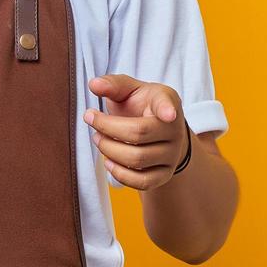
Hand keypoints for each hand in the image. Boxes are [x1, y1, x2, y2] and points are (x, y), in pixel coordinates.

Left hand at [84, 73, 187, 189]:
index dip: (167, 110)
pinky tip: (108, 161)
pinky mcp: (164, 174)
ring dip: (109, 150)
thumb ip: (113, 84)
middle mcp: (174, 129)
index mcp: (166, 101)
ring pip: (137, 159)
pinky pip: (142, 182)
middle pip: (138, 134)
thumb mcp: (129, 89)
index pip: (166, 105)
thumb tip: (94, 84)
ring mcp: (171, 154)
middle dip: (107, 128)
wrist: (158, 129)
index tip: (168, 114)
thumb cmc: (141, 105)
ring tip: (98, 139)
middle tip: (91, 120)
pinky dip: (120, 174)